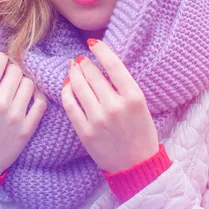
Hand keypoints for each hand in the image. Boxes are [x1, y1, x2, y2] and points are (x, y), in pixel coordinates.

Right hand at [0, 53, 47, 177]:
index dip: (0, 60)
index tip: (0, 65)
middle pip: (16, 70)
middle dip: (12, 71)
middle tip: (9, 78)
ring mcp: (15, 116)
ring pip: (30, 83)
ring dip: (24, 83)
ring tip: (17, 91)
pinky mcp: (27, 128)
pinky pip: (41, 102)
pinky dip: (37, 97)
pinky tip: (30, 99)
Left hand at [61, 39, 158, 173]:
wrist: (136, 165)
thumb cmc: (141, 133)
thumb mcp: (141, 105)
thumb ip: (124, 86)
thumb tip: (102, 65)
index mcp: (134, 97)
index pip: (113, 65)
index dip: (100, 50)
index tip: (93, 43)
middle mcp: (115, 106)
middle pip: (93, 74)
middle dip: (84, 63)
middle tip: (80, 59)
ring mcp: (98, 120)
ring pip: (79, 87)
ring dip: (73, 74)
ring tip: (72, 68)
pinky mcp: (85, 132)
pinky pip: (70, 105)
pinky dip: (66, 92)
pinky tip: (67, 86)